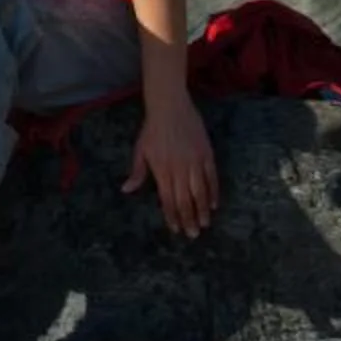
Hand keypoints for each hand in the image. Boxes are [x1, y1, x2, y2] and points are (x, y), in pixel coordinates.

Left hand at [122, 86, 219, 237]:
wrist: (170, 106)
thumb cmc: (152, 129)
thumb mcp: (140, 149)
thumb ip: (137, 172)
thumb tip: (127, 190)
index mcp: (161, 169)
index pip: (167, 199)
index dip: (172, 216)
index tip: (175, 228)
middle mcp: (178, 168)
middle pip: (184, 200)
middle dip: (188, 219)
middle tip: (192, 234)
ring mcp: (194, 161)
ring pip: (199, 191)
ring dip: (202, 210)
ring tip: (204, 224)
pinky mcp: (206, 154)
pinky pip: (211, 177)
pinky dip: (213, 192)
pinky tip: (213, 204)